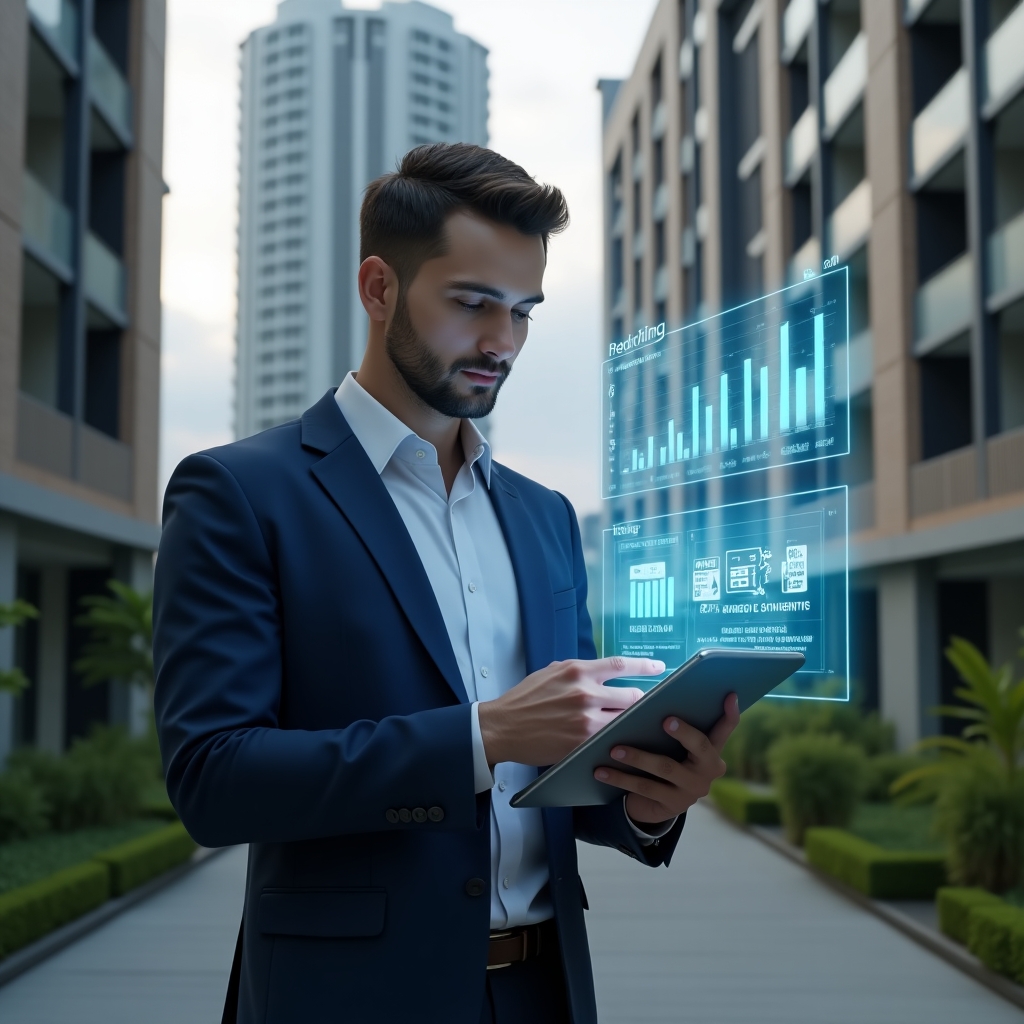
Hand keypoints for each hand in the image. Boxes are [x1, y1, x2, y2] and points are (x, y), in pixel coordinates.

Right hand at [478, 657, 663, 766]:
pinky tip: (623, 741)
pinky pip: (611, 740)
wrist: (502, 727)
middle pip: (633, 696)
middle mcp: (585, 693)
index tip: (660, 668)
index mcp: (578, 671)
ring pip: (625, 720)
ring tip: (638, 724)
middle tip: (648, 705)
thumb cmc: (525, 699)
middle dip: (643, 701)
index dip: (645, 666)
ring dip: (633, 722)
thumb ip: (578, 671)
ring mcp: (585, 720)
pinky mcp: (581, 743)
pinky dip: (618, 740)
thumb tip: (603, 672)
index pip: (621, 665)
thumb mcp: (551, 673)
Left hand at [593, 693, 739, 823]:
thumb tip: (654, 701)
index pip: (725, 729)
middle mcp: (709, 770)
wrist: (654, 804)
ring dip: (637, 756)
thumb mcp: (674, 746)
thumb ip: (673, 729)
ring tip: (614, 748)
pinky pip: (645, 788)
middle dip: (684, 732)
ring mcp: (693, 789)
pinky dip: (620, 777)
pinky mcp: (674, 805)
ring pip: (665, 767)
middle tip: (665, 720)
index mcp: (712, 750)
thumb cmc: (665, 761)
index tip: (729, 695)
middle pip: (700, 746)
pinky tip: (601, 771)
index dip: (729, 713)